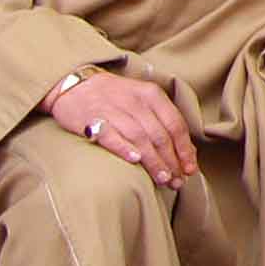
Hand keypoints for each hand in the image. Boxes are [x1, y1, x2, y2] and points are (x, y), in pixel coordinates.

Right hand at [43, 68, 194, 189]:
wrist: (74, 85)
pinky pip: (110, 135)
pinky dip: (124, 148)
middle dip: (171, 160)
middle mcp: (135, 101)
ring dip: (153, 161)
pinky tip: (135, 160)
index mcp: (151, 95)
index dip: (185, 149)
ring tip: (163, 179)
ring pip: (140, 138)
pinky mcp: (91, 120)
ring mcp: (113, 110)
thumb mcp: (142, 100)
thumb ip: (162, 122)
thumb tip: (185, 152)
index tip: (190, 168)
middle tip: (177, 181)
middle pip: (159, 135)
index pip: (175, 124)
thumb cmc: (115, 98)